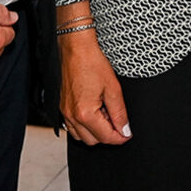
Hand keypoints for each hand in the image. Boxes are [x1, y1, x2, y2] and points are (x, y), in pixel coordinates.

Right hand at [59, 31, 130, 145]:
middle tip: (118, 120)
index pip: (105, 137)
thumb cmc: (92, 63)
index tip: (128, 133)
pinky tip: (94, 111)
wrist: (76, 49)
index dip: (120, 137)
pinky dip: (84, 125)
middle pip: (92, 141)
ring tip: (105, 114)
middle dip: (108, 135)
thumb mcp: (113, 89)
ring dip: (95, 132)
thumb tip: (125, 130)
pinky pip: (72, 126)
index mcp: (85, 113)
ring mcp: (64, 112)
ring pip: (80, 136)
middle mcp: (72, 116)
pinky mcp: (62, 107)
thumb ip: (120, 113)